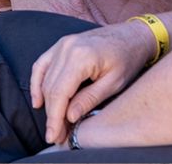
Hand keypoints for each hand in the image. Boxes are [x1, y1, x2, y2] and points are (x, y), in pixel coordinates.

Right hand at [29, 21, 157, 144]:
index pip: (60, 93)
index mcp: (82, 57)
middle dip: (52, 115)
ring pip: (45, 79)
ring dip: (47, 104)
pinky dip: (37, 83)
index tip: (54, 137)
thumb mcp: (114, 83)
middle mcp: (67, 48)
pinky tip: (38, 101)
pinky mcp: (62, 44)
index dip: (55, 118)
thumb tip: (69, 117)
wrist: (133, 35)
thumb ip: (90, 99)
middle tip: (57, 137)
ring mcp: (63, 44)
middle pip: (51, 89)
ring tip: (54, 125)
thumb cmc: (128, 58)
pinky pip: (42, 65)